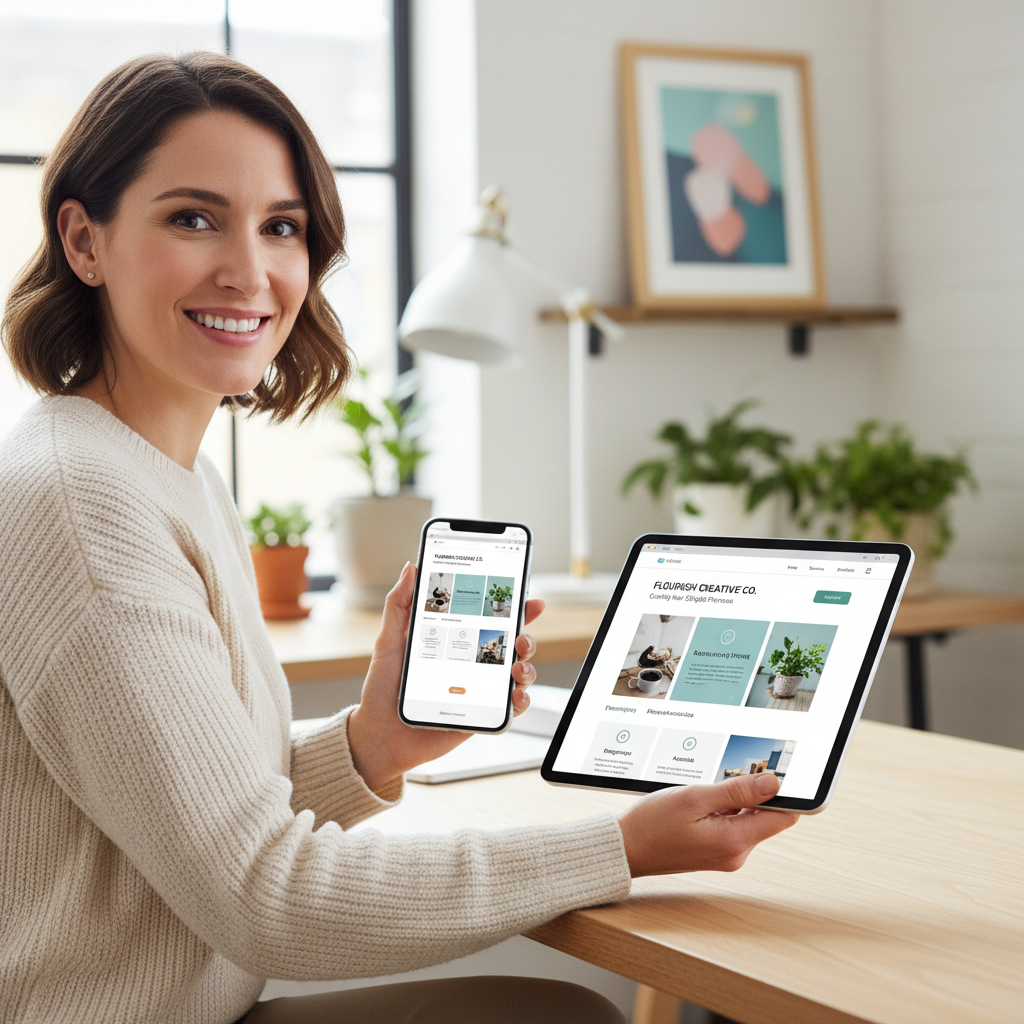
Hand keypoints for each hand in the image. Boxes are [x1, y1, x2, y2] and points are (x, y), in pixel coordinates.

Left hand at [347, 562, 545, 791]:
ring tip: (516, 669)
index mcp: (456, 641)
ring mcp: (480, 689)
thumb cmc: (382, 689)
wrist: (379, 734)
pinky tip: (514, 695)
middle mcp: (472, 663)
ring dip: (527, 667)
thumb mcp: (389, 641)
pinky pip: (511, 709)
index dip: (515, 609)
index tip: (529, 599)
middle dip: (527, 637)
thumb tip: (410, 568)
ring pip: (519, 674)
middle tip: (521, 637)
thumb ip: (399, 605)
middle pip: (513, 645)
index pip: (491, 620)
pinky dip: (521, 701)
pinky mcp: (481, 715)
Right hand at [618, 773, 797, 876]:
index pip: (783, 816)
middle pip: (766, 816)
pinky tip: (701, 802)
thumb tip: (772, 782)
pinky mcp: (716, 852)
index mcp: (735, 841)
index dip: (784, 792)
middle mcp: (736, 853)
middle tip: (725, 776)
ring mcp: (726, 854)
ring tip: (704, 791)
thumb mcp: (694, 798)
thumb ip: (736, 791)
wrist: (625, 848)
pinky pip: (732, 825)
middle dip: (753, 792)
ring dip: (734, 800)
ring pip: (748, 819)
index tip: (775, 772)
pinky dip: (723, 810)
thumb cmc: (651, 825)